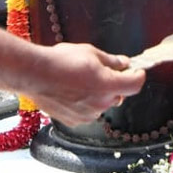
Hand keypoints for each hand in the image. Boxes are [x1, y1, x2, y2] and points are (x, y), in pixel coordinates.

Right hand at [27, 43, 146, 124]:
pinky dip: (83, 103)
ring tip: (78, 80)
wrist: (34, 74)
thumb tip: (124, 63)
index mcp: (108, 85)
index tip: (136, 71)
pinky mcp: (73, 121)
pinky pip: (86, 112)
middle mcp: (101, 103)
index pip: (135, 85)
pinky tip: (69, 91)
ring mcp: (87, 115)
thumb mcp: (90, 52)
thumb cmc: (61, 60)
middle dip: (113, 84)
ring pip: (101, 104)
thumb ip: (111, 61)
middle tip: (100, 71)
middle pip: (118, 95)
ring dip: (97, 94)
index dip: (138, 76)